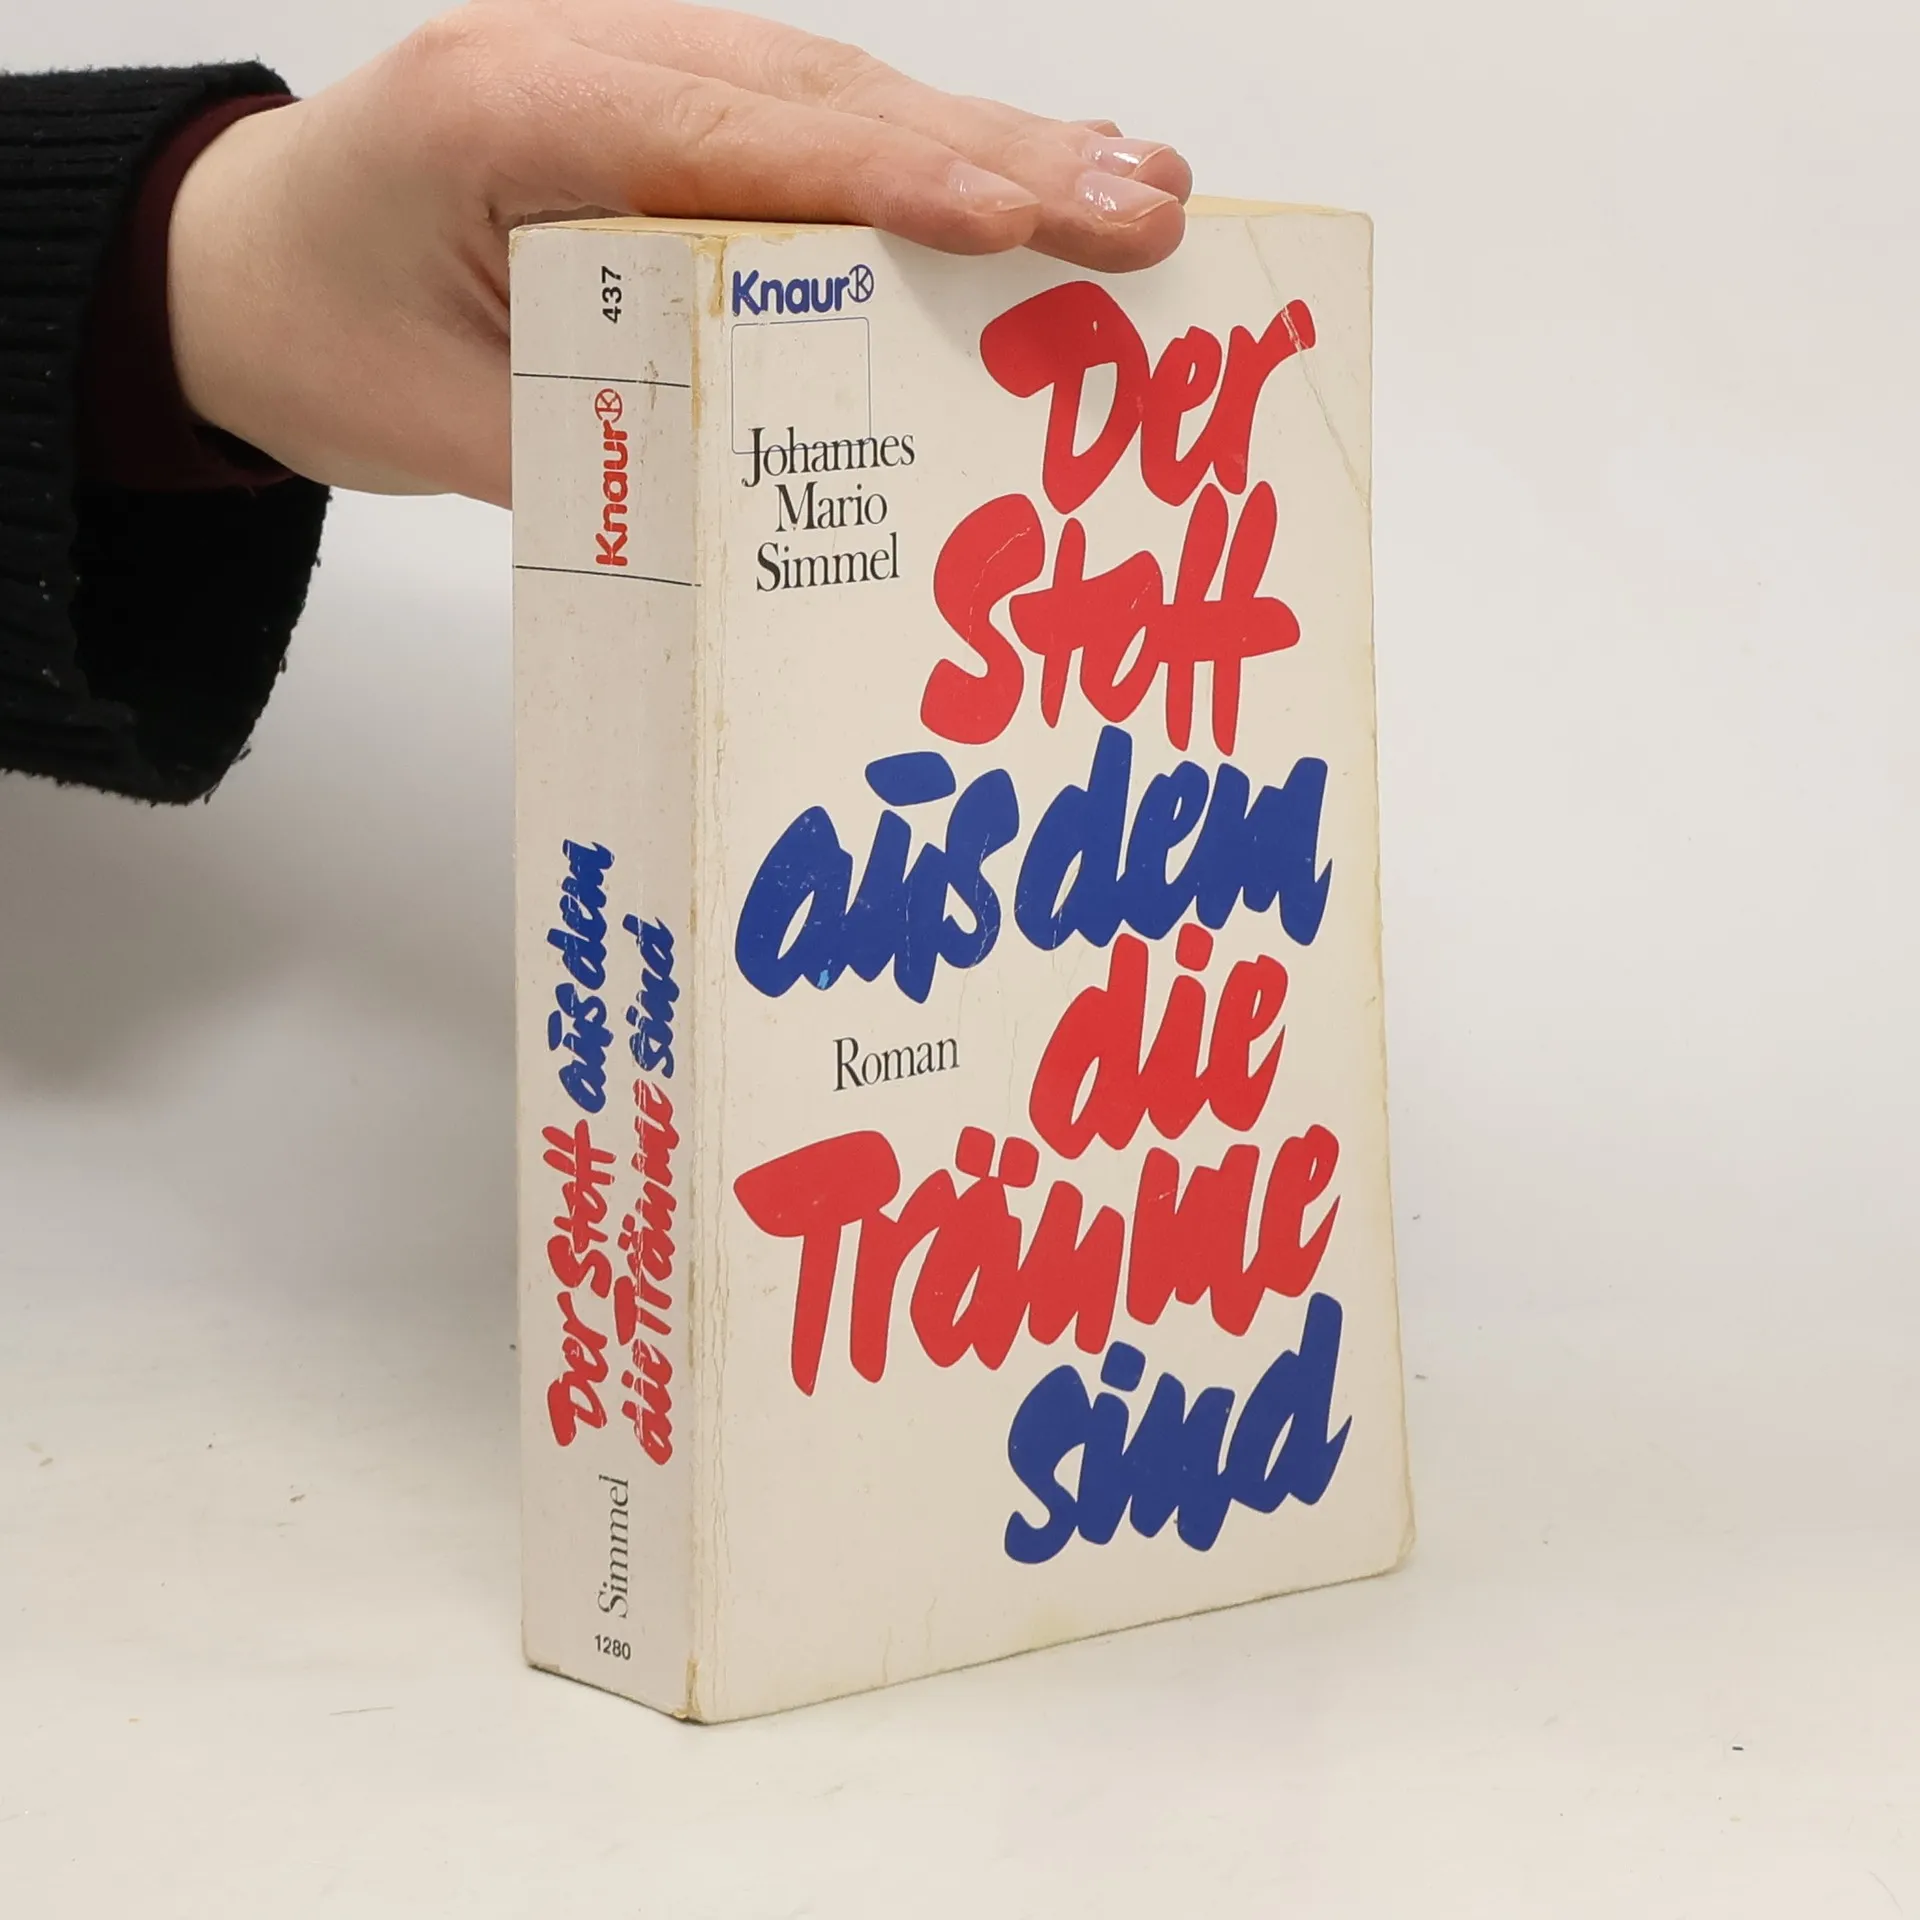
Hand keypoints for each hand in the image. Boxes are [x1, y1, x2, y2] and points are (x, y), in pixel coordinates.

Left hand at [167, 0, 1192, 505]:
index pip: (727, 138)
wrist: (244, 259)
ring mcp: (634, 63)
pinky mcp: (671, 106)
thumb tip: (783, 499)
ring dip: (996, 144)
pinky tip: (1034, 173)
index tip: (1019, 220)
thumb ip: (604, 452)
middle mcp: (583, 53)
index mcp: (501, 111)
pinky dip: (933, 154)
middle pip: (820, 96)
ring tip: (1138, 187)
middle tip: (1145, 210)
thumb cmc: (322, 331)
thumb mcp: (440, 424)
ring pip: (841, 94)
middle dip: (995, 156)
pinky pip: (816, 121)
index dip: (887, 178)